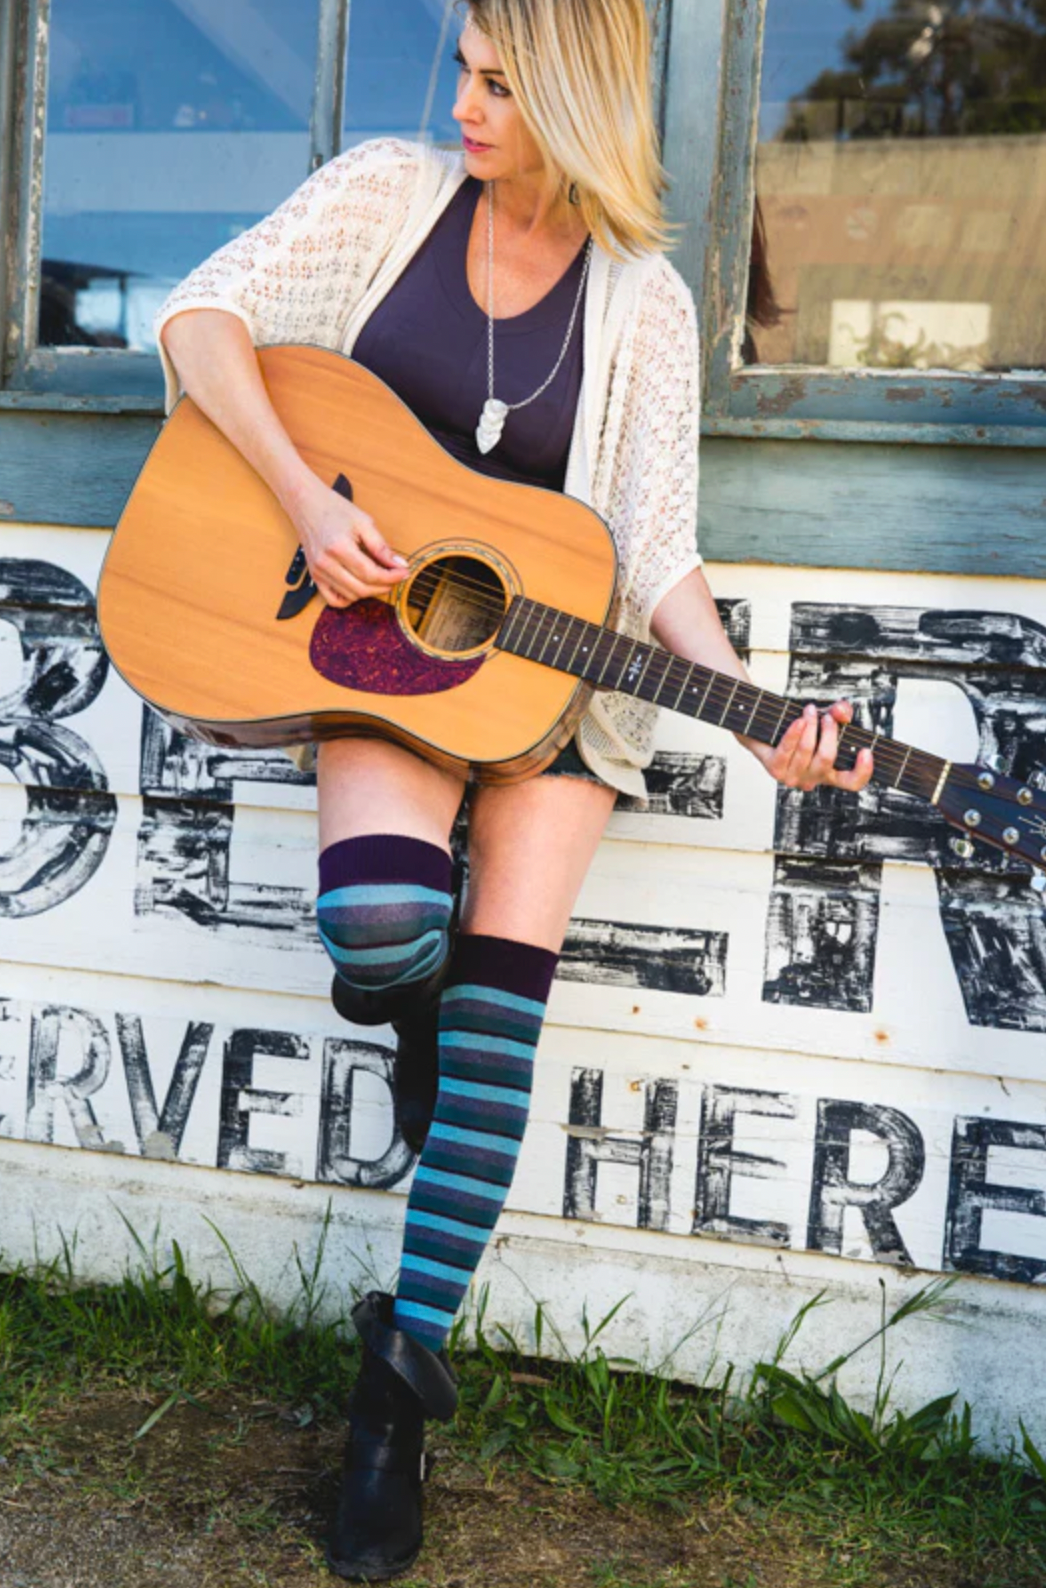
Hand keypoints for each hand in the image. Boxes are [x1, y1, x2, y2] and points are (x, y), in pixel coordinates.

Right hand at [289, 472, 408, 607]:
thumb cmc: (334, 509)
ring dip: (369, 592)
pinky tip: (359, 587)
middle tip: (395, 576)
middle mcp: (326, 563)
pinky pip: (333, 600)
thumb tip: (399, 564)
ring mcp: (318, 572)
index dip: (391, 577)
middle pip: (362, 589)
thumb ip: (381, 546)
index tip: (403, 572)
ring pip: (351, 596)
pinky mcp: (314, 576)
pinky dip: (349, 599)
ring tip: (379, 579)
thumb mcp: (364, 522)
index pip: (371, 574)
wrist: (307, 504)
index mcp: (339, 548)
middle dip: (384, 586)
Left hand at [745, 700, 873, 791]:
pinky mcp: (774, 769)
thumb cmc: (801, 726)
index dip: (862, 771)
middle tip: (826, 717)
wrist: (766, 727)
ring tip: (809, 710)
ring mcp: (792, 777)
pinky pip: (787, 750)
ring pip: (807, 751)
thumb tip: (841, 713)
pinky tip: (799, 720)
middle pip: (827, 759)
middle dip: (829, 733)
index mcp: (829, 773)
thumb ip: (839, 712)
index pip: (851, 782)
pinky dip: (794, 733)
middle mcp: (811, 780)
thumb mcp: (825, 717)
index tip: (865, 751)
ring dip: (810, 726)